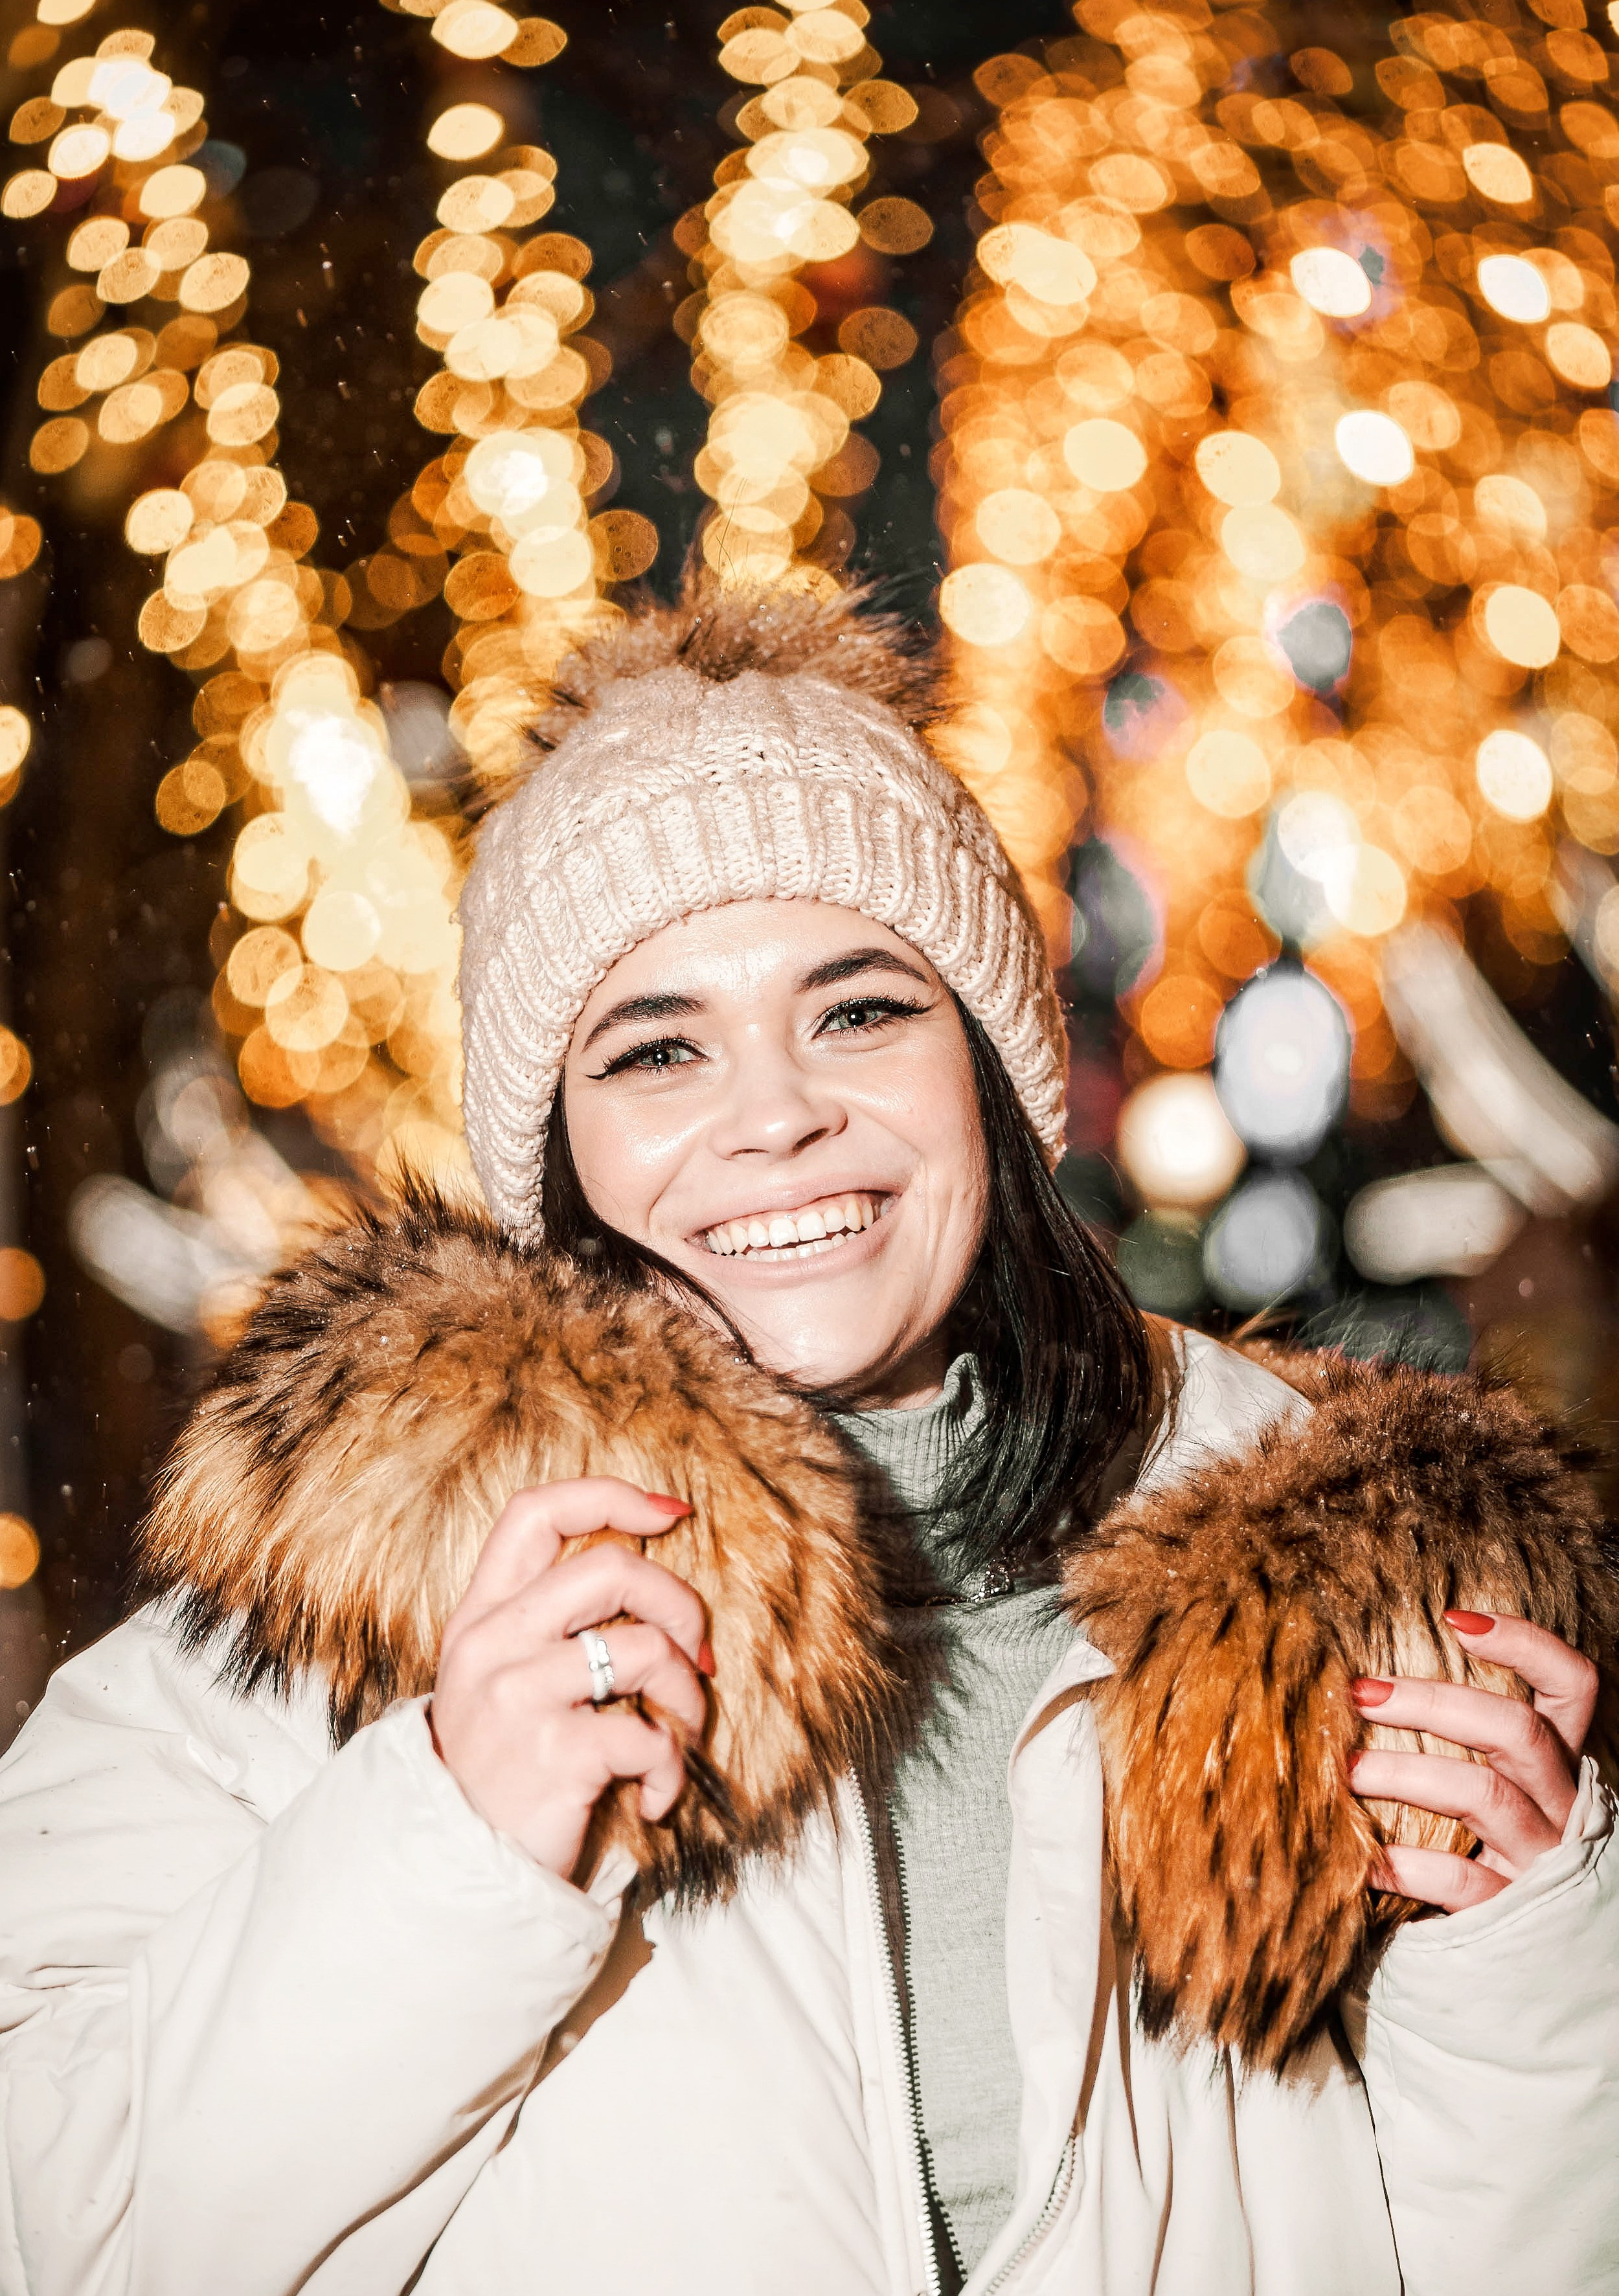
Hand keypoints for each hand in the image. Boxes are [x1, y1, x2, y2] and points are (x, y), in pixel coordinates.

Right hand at [429, 1477, 712, 1878]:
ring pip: (644, 1648)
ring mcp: (517, 1698)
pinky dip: (672, 1767)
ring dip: (688, 1696)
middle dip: (680, 1605)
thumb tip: (650, 1577)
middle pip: (612, 1567)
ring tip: (680, 1731)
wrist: (455, 1871)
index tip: (669, 1514)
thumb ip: (546, 1623)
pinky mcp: (553, 1756)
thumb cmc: (502, 1768)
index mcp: (480, 1616)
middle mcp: (491, 1645)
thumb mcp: (496, 1679)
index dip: (608, 1495)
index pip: (535, 1513)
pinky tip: (657, 1796)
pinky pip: (649, 1736)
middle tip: (695, 1658)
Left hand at [1349, 1610, 1598, 1912]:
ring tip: (1344, 1769)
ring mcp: (1541, 1864)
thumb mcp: (1498, 1797)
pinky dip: (1403, 1865)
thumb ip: (1465, 1747)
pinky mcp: (1513, 1919)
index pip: (1573, 1687)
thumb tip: (1366, 1682)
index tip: (1455, 1616)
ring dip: (1404, 1772)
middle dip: (1434, 1702)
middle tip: (1360, 1692)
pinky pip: (1458, 1882)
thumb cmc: (1492, 1859)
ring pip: (1483, 1796)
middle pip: (1516, 1732)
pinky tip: (1359, 1860)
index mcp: (1561, 1769)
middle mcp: (1562, 1810)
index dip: (1527, 1644)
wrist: (1534, 1974)